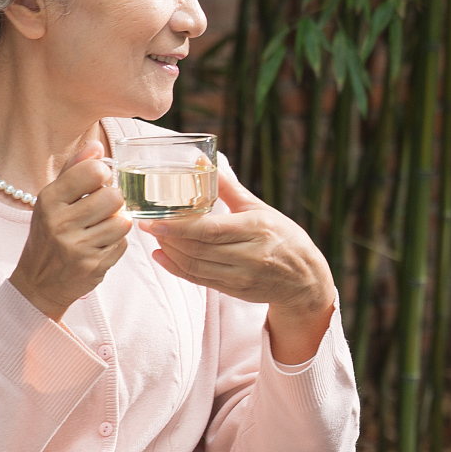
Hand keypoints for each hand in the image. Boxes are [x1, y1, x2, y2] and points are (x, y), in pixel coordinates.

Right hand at [10, 142, 130, 322]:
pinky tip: (100, 245)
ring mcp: (76, 247)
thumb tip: (97, 145)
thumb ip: (74, 169)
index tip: (99, 182)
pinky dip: (116, 243)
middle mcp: (60, 223)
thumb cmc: (48, 234)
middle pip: (114, 196)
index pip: (93, 171)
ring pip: (122, 221)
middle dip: (113, 201)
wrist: (38, 282)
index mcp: (49, 200)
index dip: (104, 174)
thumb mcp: (52, 200)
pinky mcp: (92, 267)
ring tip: (102, 227)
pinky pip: (123, 244)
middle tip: (102, 209)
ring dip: (117, 223)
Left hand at [141, 163, 336, 364]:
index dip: (178, 227)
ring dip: (170, 252)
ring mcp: (240, 276)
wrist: (304, 279)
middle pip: (197, 249)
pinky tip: (162, 256)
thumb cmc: (283, 238)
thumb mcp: (261, 209)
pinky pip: (199, 279)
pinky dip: (177, 269)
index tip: (154, 220)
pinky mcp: (233, 289)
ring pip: (194, 265)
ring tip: (155, 237)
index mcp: (255, 229)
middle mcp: (248, 255)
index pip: (209, 230)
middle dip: (168, 237)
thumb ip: (230, 188)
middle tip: (146, 224)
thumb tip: (203, 162)